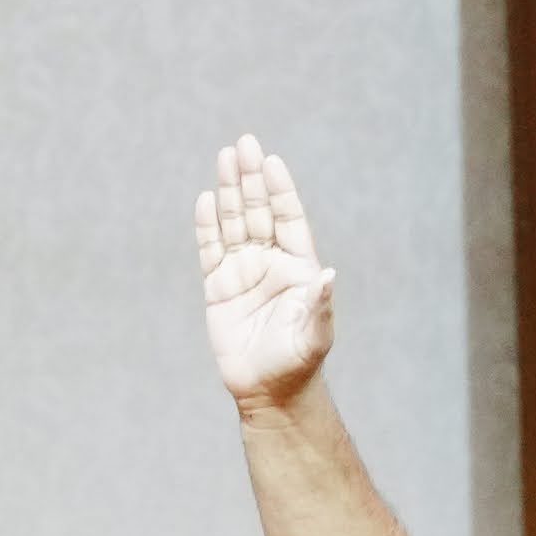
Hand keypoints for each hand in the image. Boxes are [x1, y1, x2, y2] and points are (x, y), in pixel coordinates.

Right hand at [194, 135, 336, 409]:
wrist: (270, 392)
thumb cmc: (299, 363)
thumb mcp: (314, 334)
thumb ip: (319, 305)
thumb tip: (329, 276)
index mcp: (297, 267)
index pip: (287, 218)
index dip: (279, 190)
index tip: (271, 161)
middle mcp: (270, 263)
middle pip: (258, 212)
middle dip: (251, 177)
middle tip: (244, 143)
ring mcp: (242, 273)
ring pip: (234, 223)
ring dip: (230, 191)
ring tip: (225, 157)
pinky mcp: (218, 289)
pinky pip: (210, 250)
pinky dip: (207, 226)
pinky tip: (206, 201)